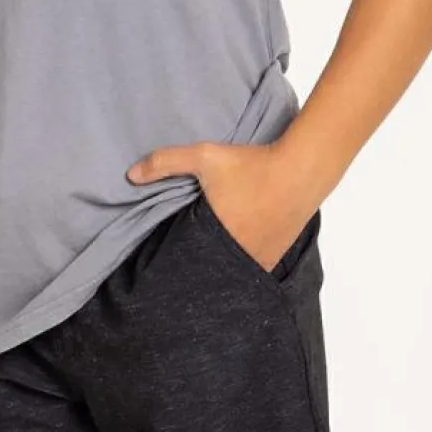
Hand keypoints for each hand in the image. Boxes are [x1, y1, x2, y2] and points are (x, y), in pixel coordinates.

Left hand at [126, 137, 319, 274]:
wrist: (301, 169)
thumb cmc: (252, 163)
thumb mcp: (205, 156)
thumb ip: (166, 163)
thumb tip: (131, 175)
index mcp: (216, 237)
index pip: (188, 265)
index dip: (176, 267)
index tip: (164, 267)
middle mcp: (239, 255)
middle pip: (209, 274)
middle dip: (196, 270)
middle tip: (185, 264)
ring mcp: (259, 259)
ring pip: (231, 275)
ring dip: (219, 270)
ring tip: (206, 262)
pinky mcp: (274, 257)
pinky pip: (251, 271)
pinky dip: (240, 267)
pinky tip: (232, 258)